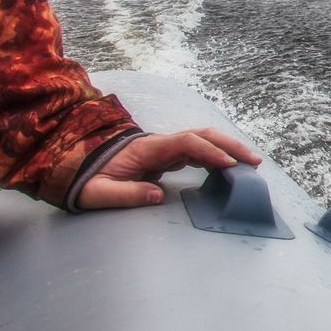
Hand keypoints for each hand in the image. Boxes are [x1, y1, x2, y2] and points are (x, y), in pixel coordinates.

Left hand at [77, 127, 263, 208]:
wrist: (77, 168)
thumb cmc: (86, 180)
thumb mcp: (96, 192)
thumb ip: (125, 194)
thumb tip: (157, 196)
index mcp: (146, 148)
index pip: (186, 142)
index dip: (209, 151)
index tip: (229, 165)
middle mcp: (159, 143)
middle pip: (202, 134)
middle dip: (230, 144)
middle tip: (254, 160)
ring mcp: (164, 148)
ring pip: (203, 140)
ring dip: (227, 148)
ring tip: (250, 163)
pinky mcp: (166, 156)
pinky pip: (197, 150)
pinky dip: (216, 155)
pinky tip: (229, 167)